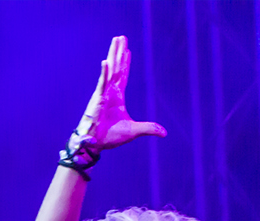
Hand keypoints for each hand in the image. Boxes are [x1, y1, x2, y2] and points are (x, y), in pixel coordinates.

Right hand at [75, 36, 166, 150]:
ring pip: (110, 70)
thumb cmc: (110, 136)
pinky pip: (102, 84)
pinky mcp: (98, 99)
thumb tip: (164, 133)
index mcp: (117, 97)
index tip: (128, 51)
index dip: (125, 63)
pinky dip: (104, 73)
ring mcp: (103, 93)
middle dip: (119, 52)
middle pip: (116, 67)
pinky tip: (106, 62)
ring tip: (116, 40)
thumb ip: (148, 128)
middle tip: (121, 38)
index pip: (123, 76)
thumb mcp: (133, 130)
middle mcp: (110, 91)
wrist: (96, 144)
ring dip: (113, 55)